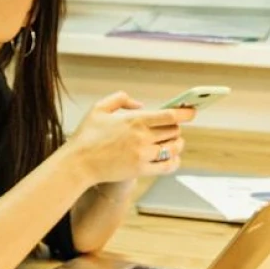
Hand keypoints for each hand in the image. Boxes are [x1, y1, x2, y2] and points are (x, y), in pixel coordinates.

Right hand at [64, 92, 189, 185]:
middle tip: (170, 129)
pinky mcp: (141, 169)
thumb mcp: (98, 108)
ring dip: (176, 144)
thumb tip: (141, 104)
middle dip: (175, 129)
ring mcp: (143, 154)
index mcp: (134, 120)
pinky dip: (175, 161)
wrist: (78, 163)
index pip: (171, 115)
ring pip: (174, 147)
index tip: (192, 111)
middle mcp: (142, 137)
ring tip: (171, 142)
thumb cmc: (86, 136)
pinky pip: (169, 165)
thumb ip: (120, 99)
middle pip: (174, 131)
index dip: (186, 112)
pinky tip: (171, 157)